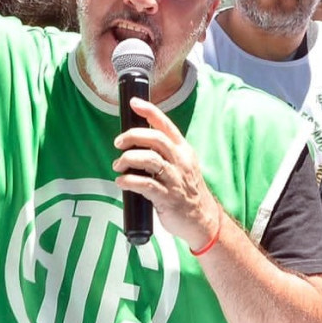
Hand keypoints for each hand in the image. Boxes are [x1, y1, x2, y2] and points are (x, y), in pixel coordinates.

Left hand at [112, 97, 221, 251]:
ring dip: (127, 159)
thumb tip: (136, 143)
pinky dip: (129, 181)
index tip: (134, 103)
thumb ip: (164, 152)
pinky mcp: (167, 198)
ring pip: (149, 159)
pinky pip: (145, 184)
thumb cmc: (187, 190)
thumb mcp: (182, 165)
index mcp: (183, 150)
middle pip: (155, 138)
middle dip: (132, 136)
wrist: (203, 219)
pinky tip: (122, 181)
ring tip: (118, 166)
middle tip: (118, 143)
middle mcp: (180, 161)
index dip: (149, 111)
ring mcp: (175, 179)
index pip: (166, 125)